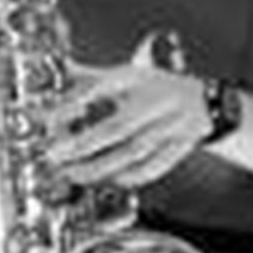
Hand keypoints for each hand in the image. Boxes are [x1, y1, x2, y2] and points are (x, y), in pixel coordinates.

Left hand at [47, 51, 209, 188]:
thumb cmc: (157, 88)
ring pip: (133, 153)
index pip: (100, 89)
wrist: (205, 102)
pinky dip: (126, 178)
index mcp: (136, 78)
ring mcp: (170, 127)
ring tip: (72, 174)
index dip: (72, 105)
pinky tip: (105, 181)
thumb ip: (87, 77)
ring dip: (99, 167)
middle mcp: (155, 101)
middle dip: (83, 144)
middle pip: (118, 126)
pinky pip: (151, 168)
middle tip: (54, 156)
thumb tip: (54, 71)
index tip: (47, 120)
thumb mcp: (124, 74)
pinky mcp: (178, 149)